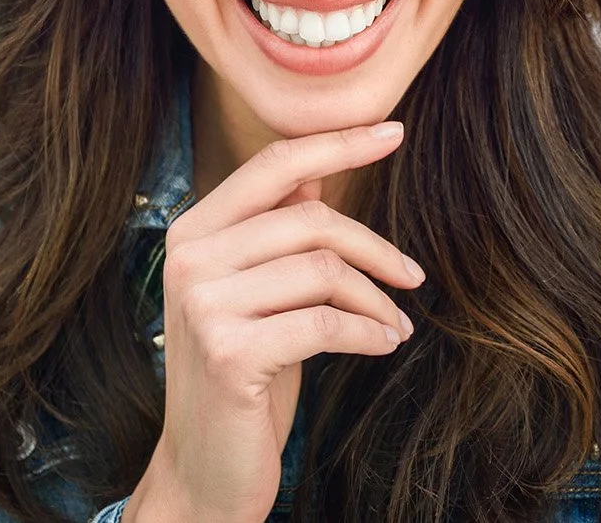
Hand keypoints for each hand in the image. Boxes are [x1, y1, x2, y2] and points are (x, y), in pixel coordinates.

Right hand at [127, 123, 423, 522]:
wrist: (204, 469)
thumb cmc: (242, 375)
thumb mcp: (256, 295)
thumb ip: (274, 233)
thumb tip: (315, 171)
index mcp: (192, 232)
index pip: (274, 164)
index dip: (338, 143)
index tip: (394, 132)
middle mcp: (189, 258)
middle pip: (310, 218)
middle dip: (375, 247)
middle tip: (412, 277)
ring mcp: (203, 305)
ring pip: (323, 270)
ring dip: (377, 301)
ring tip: (396, 325)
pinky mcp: (228, 353)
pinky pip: (325, 323)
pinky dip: (369, 333)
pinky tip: (385, 345)